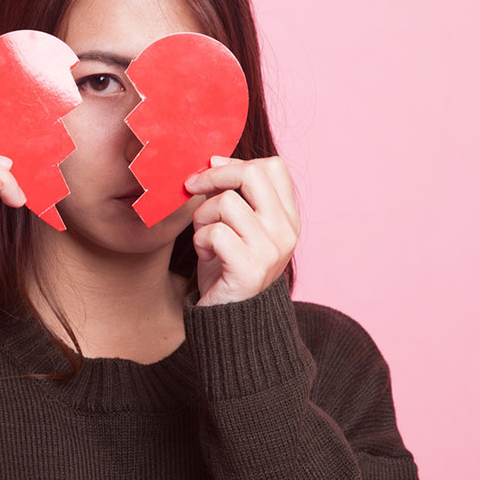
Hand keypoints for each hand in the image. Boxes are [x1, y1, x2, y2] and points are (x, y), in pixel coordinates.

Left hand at [183, 155, 300, 305]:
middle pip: (252, 174)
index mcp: (288, 217)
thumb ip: (235, 195)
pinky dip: (200, 240)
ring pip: (227, 202)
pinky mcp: (250, 268)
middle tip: (192, 187)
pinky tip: (205, 254)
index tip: (211, 173)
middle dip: (214, 176)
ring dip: (202, 216)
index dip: (235, 163)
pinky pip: (215, 232)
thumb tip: (213, 160)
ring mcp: (271, 250)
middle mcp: (285, 231)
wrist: (231, 319)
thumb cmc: (227, 266)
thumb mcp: (237, 226)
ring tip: (204, 236)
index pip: (272, 166)